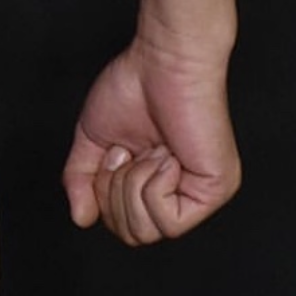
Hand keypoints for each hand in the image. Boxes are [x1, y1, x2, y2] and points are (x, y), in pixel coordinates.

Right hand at [62, 34, 239, 244]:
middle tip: (129, 151)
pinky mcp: (214, 190)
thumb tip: (80, 218)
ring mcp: (199, 194)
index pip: (121, 224)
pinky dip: (153, 185)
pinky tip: (166, 154)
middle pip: (132, 235)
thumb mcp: (93, 140)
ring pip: (147, 231)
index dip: (103, 193)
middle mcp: (179, 193)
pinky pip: (168, 220)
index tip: (116, 152)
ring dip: (133, 184)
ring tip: (149, 150)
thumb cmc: (135, 87)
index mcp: (154, 184)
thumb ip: (81, 181)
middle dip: (115, 191)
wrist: (163, 61)